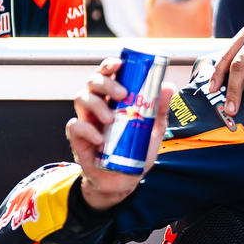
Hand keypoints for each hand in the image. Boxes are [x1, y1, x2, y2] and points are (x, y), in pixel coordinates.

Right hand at [66, 57, 171, 211]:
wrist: (123, 180)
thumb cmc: (135, 151)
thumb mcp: (153, 130)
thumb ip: (160, 110)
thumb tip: (168, 87)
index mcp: (113, 99)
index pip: (108, 74)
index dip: (110, 65)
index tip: (119, 63)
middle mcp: (97, 105)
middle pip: (92, 82)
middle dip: (105, 82)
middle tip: (122, 94)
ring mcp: (86, 121)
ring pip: (80, 98)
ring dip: (96, 104)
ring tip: (111, 119)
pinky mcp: (78, 139)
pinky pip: (75, 126)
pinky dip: (87, 129)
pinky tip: (100, 139)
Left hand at [145, 0, 216, 37]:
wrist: (193, 57)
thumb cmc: (197, 32)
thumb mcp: (204, 6)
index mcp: (159, 6)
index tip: (180, 4)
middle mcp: (150, 17)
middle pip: (156, 7)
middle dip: (167, 9)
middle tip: (181, 16)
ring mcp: (149, 31)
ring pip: (155, 20)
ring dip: (164, 21)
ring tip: (180, 27)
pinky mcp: (151, 43)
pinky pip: (155, 33)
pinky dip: (163, 32)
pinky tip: (175, 36)